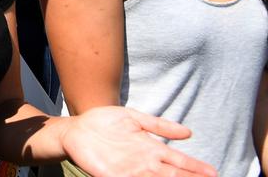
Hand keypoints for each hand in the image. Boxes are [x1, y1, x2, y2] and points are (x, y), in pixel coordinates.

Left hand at [60, 106, 215, 176]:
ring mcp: (130, 170)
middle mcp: (144, 163)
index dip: (196, 168)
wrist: (76, 129)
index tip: (213, 173)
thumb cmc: (105, 122)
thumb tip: (189, 133)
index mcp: (151, 149)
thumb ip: (159, 125)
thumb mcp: (134, 118)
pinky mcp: (112, 175)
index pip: (180, 161)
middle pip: (174, 174)